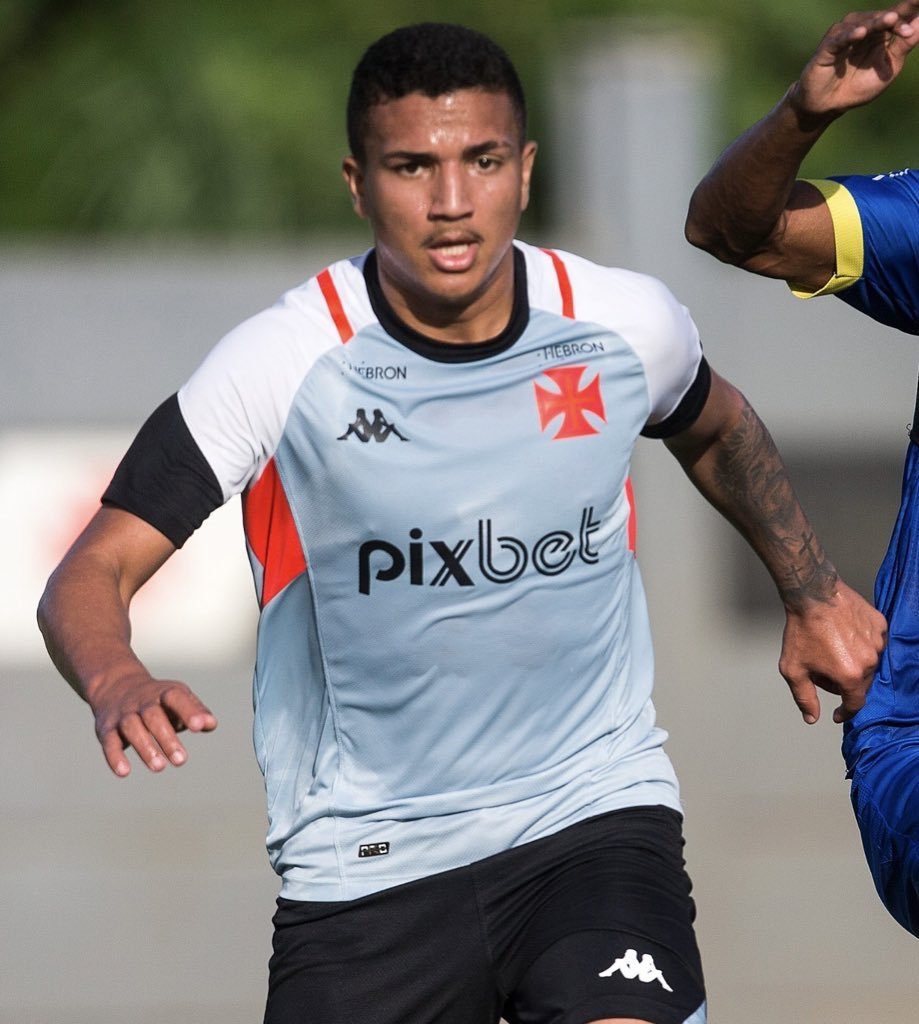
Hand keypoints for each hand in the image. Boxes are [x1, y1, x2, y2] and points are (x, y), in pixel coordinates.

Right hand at [89, 671, 217, 776]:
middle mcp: (142, 702)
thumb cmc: (159, 700)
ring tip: (160, 767)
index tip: (199, 726)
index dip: (188, 711)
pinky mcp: (107, 729)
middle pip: (153, 716)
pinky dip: (114, 757)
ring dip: (145, 748)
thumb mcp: (179, 699)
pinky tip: (124, 772)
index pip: (177, 698)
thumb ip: (197, 711)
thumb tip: (210, 724)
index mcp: (164, 693)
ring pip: (132, 728)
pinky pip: (109, 742)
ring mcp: (124, 714)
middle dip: (167, 738)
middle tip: (181, 760)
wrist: (115, 685)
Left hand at [779, 580, 886, 723]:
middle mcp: (870, 660)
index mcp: (850, 675)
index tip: (838, 714)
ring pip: (868, 663)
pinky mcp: (880, 625)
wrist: (812, 594)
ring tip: (831, 649)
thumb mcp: (793, 669)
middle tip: (823, 669)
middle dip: (842, 683)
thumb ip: (804, 697)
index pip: (855, 704)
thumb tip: (812, 717)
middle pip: (860, 683)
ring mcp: (878, 641)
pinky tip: (843, 635)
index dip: (846, 712)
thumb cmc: (801, 630)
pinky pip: (874, 643)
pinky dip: (861, 644)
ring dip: (853, 663)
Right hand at [791, 4, 918, 122]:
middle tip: (908, 28)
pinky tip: (861, 33)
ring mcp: (845, 36)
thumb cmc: (857, 87)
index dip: (911, 7)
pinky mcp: (828, 47)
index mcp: (881, 33)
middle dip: (896, 19)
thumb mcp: (888, 68)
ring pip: (862, 22)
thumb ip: (904, 46)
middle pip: (882, 17)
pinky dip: (850, 35)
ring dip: (877, 21)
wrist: (828, 106)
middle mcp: (863, 29)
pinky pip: (840, 38)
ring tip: (891, 20)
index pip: (899, 15)